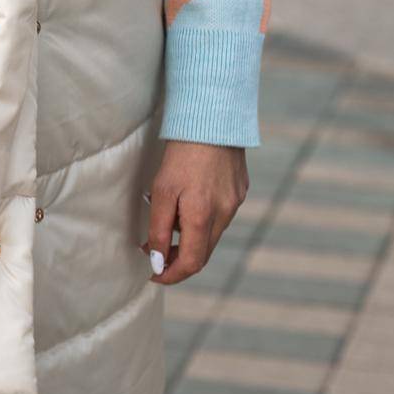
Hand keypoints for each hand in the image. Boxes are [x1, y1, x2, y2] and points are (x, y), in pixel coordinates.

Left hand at [144, 142, 248, 284]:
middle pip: (202, 251)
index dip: (172, 274)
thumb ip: (158, 229)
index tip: (154, 274)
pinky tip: (188, 200)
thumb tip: (157, 260)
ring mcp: (235, 203)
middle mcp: (224, 214)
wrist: (213, 119)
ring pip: (211, 234)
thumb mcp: (161, 191)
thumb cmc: (182, 154)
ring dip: (189, 237)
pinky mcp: (240, 190)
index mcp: (203, 217)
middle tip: (153, 250)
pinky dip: (202, 219)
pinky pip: (220, 215)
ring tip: (167, 220)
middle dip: (178, 257)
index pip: (191, 263)